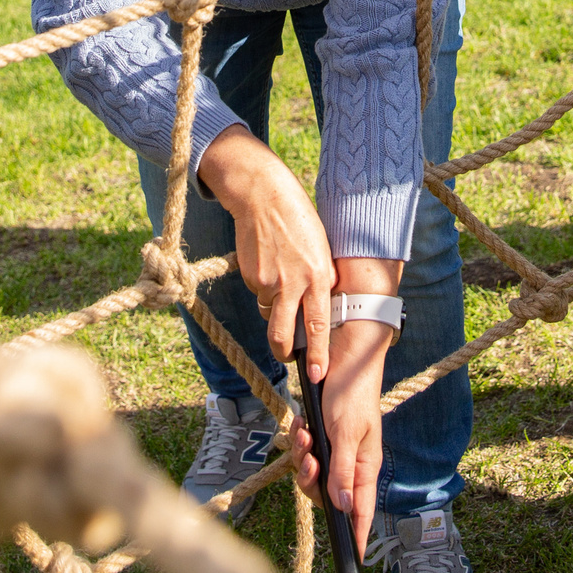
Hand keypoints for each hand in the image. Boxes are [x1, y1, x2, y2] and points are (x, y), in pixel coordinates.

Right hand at [196, 127, 335, 379]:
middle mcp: (293, 283)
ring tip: (280, 276)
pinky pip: (258, 293)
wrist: (264, 196)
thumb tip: (318, 309)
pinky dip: (263, 287)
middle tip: (288, 357)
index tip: (318, 376)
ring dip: (274, 307)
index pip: (318, 326)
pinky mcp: (250, 277)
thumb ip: (321, 280)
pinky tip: (268, 262)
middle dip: (284, 352)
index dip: (317, 354)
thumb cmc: (300, 221)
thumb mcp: (321, 250)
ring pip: (270, 312)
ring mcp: (268, 282)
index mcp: (317, 276)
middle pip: (283, 335)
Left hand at [288, 318, 395, 553]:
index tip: (354, 558)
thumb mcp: (345, 433)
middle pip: (327, 495)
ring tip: (303, 435)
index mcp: (364, 466)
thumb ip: (342, 471)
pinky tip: (301, 426)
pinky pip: (304, 453)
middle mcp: (350, 462)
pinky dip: (299, 442)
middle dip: (311, 481)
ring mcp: (334, 450)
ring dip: (302, 457)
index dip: (357, 534)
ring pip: (312, 474)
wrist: (343, 357)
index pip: (362, 510)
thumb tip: (344, 508)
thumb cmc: (352, 393)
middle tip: (307, 459)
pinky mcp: (321, 436)